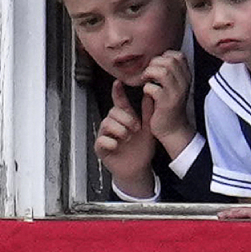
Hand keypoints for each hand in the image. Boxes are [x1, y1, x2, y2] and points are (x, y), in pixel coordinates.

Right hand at [94, 81, 155, 196]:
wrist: (139, 168)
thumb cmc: (142, 149)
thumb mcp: (148, 129)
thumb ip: (148, 113)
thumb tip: (149, 95)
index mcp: (124, 119)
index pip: (119, 102)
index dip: (117, 92)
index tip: (118, 82)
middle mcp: (113, 125)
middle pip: (113, 112)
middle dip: (126, 119)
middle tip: (136, 128)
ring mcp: (106, 135)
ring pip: (107, 123)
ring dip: (120, 130)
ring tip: (128, 137)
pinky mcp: (101, 147)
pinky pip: (101, 139)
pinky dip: (111, 142)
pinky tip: (118, 145)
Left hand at [141, 50, 191, 146]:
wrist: (173, 129)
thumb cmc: (169, 106)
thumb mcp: (175, 86)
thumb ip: (170, 72)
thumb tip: (156, 58)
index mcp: (186, 77)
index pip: (178, 55)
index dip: (164, 56)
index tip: (156, 66)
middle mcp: (184, 83)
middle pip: (170, 61)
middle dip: (154, 63)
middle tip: (148, 74)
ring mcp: (176, 93)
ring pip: (163, 72)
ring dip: (149, 73)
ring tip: (146, 80)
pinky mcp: (166, 103)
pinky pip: (153, 88)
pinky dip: (146, 88)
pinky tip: (147, 94)